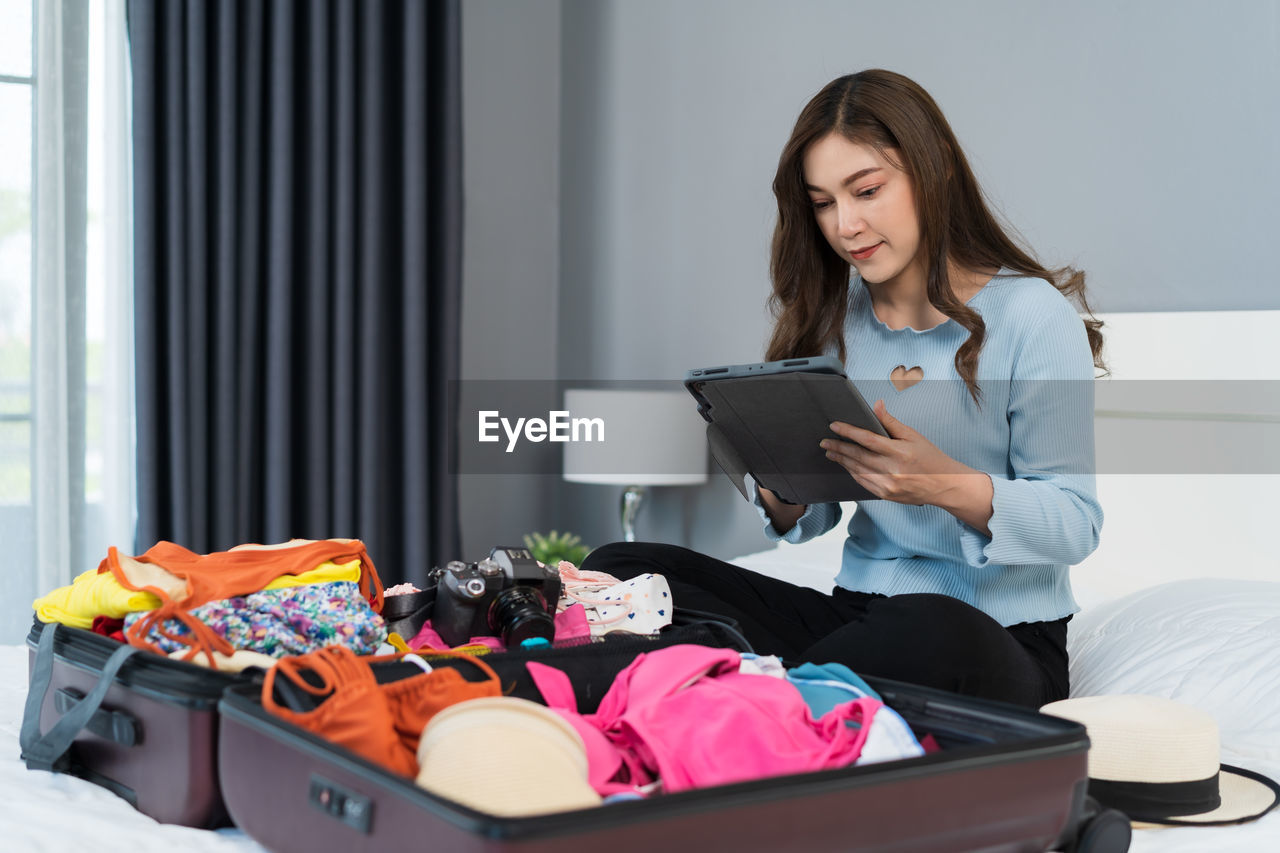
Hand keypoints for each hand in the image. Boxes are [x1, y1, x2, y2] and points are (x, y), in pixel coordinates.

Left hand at [819, 399, 968, 505]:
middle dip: (839, 447)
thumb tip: (876, 405)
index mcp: (900, 453)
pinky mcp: (885, 495)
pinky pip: (863, 483)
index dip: (848, 432)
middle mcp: (892, 471)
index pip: (868, 440)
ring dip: (842, 460)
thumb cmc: (930, 459)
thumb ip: (891, 422)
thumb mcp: (913, 436)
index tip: (834, 426)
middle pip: (858, 456)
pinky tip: (846, 465)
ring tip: (830, 452)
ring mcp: (888, 485)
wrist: (944, 485)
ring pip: (857, 471)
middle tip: (825, 441)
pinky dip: (852, 472)